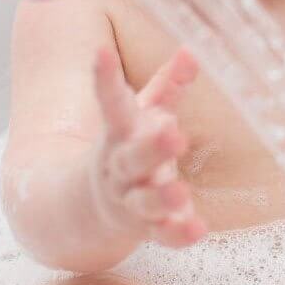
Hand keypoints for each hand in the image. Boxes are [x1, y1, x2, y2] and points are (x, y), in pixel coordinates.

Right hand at [91, 46, 206, 248]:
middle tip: (174, 135)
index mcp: (118, 132)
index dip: (104, 77)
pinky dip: (179, 233)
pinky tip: (198, 229)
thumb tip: (192, 50)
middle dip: (152, 148)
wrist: (87, 208)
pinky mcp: (147, 228)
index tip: (101, 52)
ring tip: (180, 192)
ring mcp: (131, 201)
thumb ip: (168, 85)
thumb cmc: (129, 146)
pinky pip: (163, 234)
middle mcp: (120, 167)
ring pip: (145, 202)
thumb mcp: (142, 113)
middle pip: (132, 158)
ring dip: (163, 197)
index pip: (111, 101)